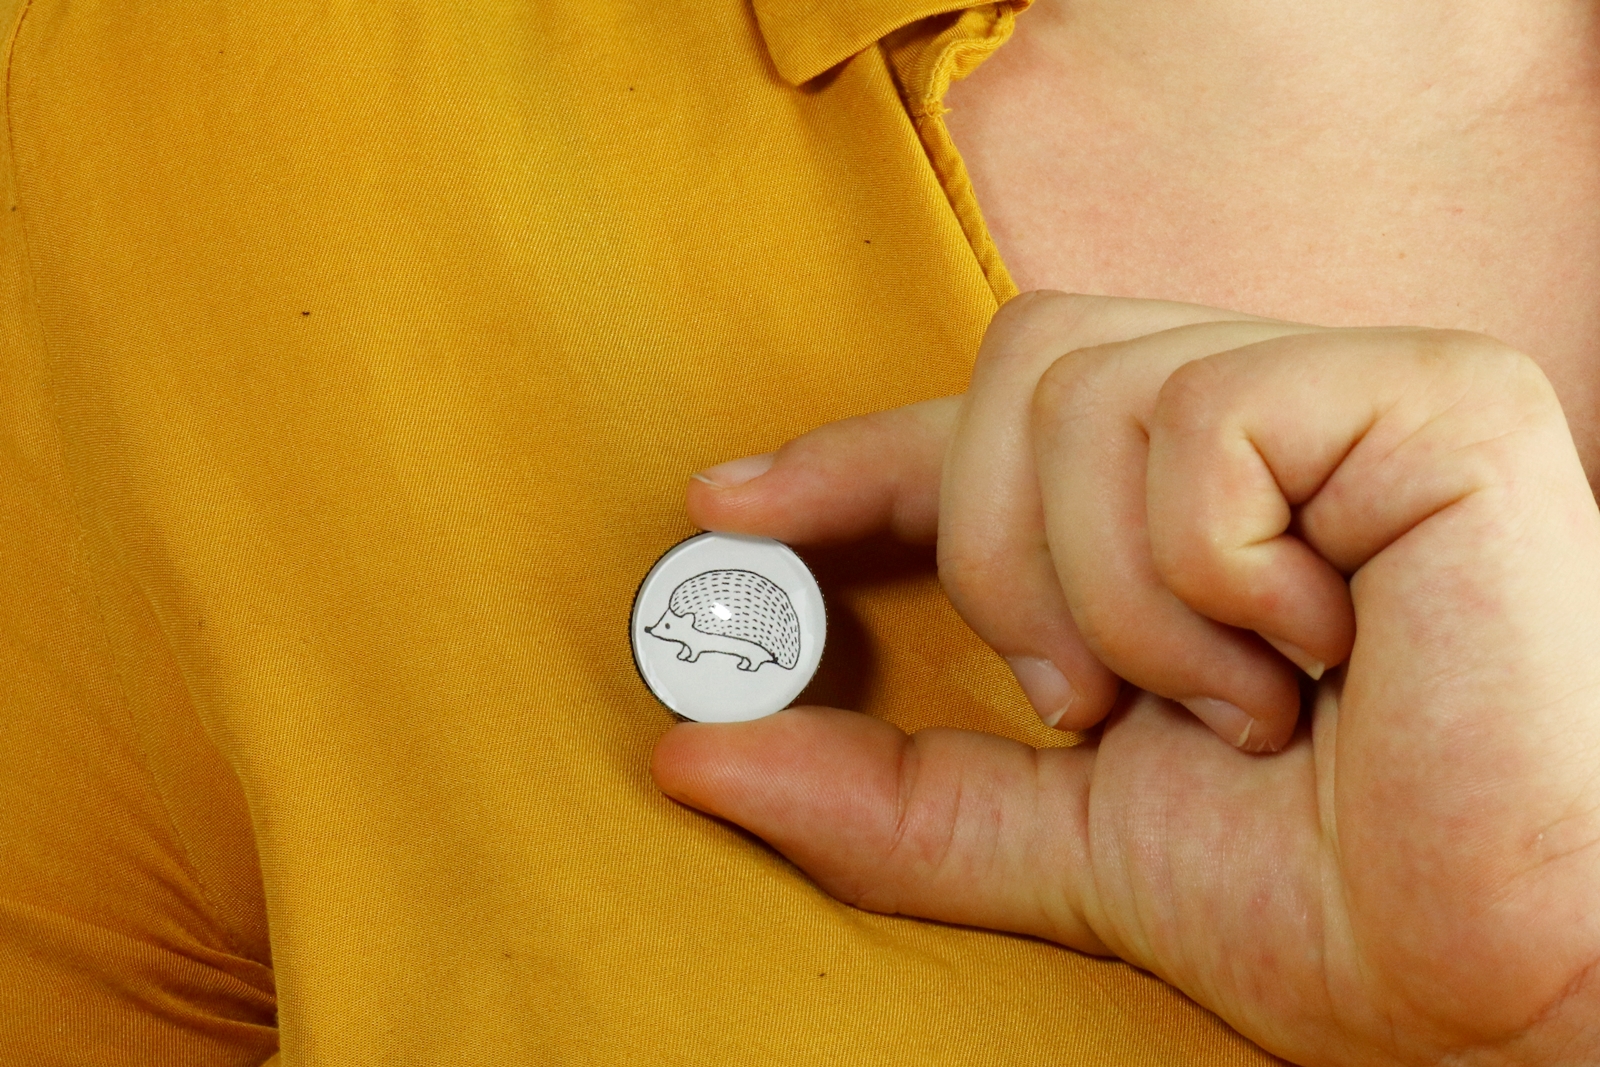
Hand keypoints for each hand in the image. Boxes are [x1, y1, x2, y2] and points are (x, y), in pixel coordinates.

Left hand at [651, 293, 1599, 1064]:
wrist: (1514, 974)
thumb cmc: (1335, 902)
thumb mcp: (1063, 838)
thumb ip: (887, 794)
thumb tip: (694, 750)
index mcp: (1189, 513)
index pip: (987, 429)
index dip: (852, 460)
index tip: (730, 508)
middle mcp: (1275, 423)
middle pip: (1019, 371)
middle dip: (1001, 561)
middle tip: (1093, 701)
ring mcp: (1355, 392)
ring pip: (1086, 391)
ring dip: (1118, 595)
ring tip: (1239, 697)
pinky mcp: (1435, 397)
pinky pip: (1200, 430)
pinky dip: (1209, 576)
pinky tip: (1317, 648)